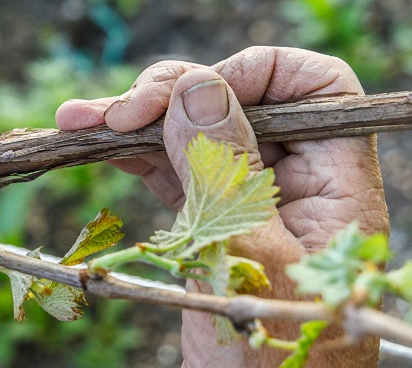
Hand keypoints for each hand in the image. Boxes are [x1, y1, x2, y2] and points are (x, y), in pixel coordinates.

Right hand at [56, 47, 387, 366]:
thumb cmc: (273, 363)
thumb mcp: (249, 261)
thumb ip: (225, 171)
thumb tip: (198, 85)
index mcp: (336, 185)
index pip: (320, 89)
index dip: (260, 72)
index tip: (196, 94)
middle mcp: (297, 182)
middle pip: (242, 101)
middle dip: (173, 94)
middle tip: (112, 112)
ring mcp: (251, 201)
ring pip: (197, 132)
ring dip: (136, 120)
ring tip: (75, 119)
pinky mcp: (211, 224)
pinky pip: (173, 170)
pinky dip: (133, 155)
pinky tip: (89, 143)